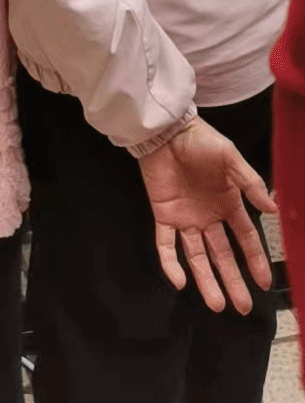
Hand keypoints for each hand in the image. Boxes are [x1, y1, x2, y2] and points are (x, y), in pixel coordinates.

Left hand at [138, 118, 275, 314]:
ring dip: (206, 280)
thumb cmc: (200, 141)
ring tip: (217, 305)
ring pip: (197, 256)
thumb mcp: (230, 158)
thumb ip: (250, 183)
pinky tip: (179, 281)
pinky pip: (166, 244)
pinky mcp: (163, 215)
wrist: (165, 130)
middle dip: (233, 280)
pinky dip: (170, 263)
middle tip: (242, 307)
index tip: (264, 284)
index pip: (245, 239)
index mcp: (228, 203)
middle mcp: (208, 216)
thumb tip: (273, 209)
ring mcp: (186, 218)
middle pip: (222, 255)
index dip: (255, 261)